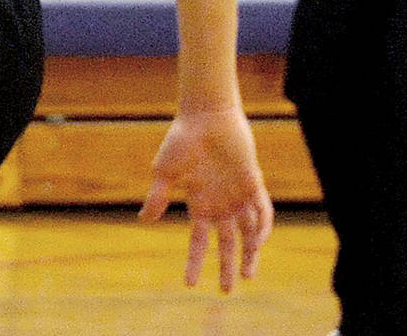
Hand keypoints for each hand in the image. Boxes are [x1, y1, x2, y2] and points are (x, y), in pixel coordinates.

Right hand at [139, 104, 272, 292]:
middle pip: (228, 244)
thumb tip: (144, 220)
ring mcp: (238, 196)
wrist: (206, 116)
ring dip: (250, 255)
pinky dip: (261, 229)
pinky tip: (256, 242)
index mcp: (199, 204)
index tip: (189, 285)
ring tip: (248, 275)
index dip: (194, 262)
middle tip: (227, 290)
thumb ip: (157, 196)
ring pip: (248, 234)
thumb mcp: (163, 171)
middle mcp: (221, 204)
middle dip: (228, 267)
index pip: (199, 241)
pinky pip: (262, 212)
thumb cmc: (181, 140)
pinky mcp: (254, 184)